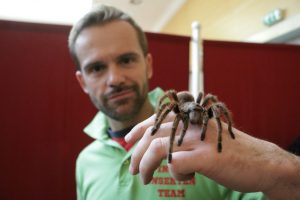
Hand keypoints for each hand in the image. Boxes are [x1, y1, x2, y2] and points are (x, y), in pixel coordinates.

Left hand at [125, 114, 299, 198]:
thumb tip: (161, 144)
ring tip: (143, 178)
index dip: (141, 127)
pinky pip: (176, 164)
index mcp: (193, 117)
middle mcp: (195, 124)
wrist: (263, 162)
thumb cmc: (230, 151)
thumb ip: (186, 135)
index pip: (159, 117)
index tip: (129, 139)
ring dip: (145, 164)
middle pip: (154, 133)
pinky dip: (173, 174)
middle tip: (132, 167)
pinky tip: (184, 179)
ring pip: (158, 146)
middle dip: (137, 151)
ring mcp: (201, 139)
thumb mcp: (206, 136)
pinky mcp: (208, 157)